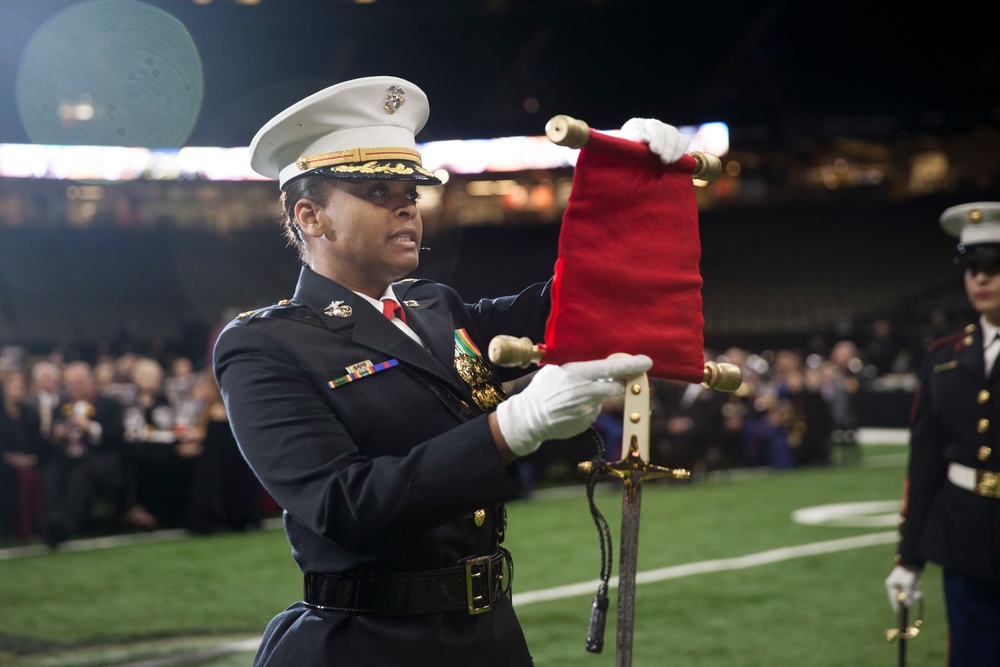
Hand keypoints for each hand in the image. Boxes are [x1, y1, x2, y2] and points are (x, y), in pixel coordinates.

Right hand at [495, 354, 652, 456]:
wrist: (530, 418)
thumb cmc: (543, 389)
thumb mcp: (557, 370)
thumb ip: (581, 368)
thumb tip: (607, 367)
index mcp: (576, 374)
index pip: (609, 368)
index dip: (630, 365)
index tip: (647, 362)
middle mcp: (583, 393)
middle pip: (615, 387)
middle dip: (619, 384)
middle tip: (615, 380)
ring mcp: (585, 411)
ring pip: (601, 401)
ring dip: (594, 398)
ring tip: (572, 399)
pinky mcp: (585, 424)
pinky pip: (592, 412)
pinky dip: (586, 410)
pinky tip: (570, 410)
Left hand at [620, 118, 689, 163]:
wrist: (642, 162)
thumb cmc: (632, 159)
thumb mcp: (626, 155)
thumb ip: (629, 149)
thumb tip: (643, 141)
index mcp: (634, 127)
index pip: (635, 128)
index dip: (640, 134)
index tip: (644, 141)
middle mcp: (651, 125)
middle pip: (656, 127)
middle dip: (658, 140)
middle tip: (657, 153)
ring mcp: (665, 130)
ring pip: (671, 133)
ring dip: (669, 147)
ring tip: (665, 161)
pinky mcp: (677, 138)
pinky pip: (683, 140)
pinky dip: (679, 150)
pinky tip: (673, 160)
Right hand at [884, 565, 921, 612]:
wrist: (913, 562)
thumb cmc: (908, 572)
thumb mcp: (907, 584)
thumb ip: (907, 595)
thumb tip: (907, 606)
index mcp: (891, 586)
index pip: (893, 600)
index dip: (897, 608)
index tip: (901, 615)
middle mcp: (895, 587)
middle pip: (901, 600)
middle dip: (910, 599)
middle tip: (917, 594)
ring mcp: (901, 587)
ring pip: (909, 597)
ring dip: (914, 594)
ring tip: (918, 587)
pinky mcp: (908, 586)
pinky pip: (912, 593)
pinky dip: (916, 591)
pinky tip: (918, 586)